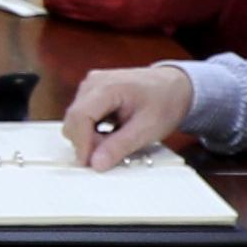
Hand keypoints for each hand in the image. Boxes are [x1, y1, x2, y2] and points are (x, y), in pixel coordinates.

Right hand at [68, 63, 198, 167]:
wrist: (173, 87)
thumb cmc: (164, 102)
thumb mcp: (147, 128)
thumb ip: (120, 146)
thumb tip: (96, 163)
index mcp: (107, 86)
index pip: (80, 116)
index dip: (81, 143)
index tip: (90, 163)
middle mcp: (93, 83)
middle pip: (74, 121)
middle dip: (87, 143)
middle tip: (112, 153)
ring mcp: (90, 87)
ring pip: (75, 122)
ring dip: (90, 138)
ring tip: (117, 140)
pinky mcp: (90, 94)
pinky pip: (81, 119)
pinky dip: (92, 132)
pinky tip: (112, 133)